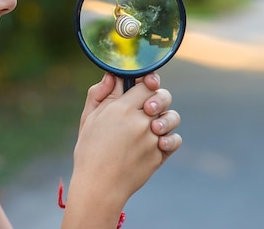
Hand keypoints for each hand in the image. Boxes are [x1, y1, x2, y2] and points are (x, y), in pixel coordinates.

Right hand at [62, 73, 181, 227]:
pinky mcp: (159, 156)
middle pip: (163, 97)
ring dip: (165, 118)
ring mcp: (152, 140)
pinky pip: (174, 141)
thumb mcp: (89, 118)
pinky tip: (158, 140)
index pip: (146, 84)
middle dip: (158, 98)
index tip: (146, 83)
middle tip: (148, 107)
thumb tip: (113, 75)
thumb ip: (100, 93)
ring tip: (153, 126)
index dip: (148, 82)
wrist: (99, 187)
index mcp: (122, 109)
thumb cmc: (90, 151)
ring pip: (172, 118)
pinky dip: (169, 139)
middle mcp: (140, 122)